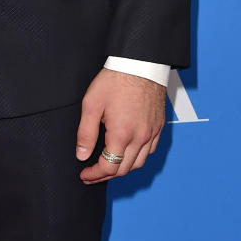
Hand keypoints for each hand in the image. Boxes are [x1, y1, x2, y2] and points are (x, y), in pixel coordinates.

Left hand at [76, 68, 165, 183]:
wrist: (140, 65)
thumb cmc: (115, 81)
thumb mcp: (92, 104)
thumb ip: (86, 133)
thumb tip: (82, 155)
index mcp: (122, 134)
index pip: (109, 167)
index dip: (94, 175)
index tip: (85, 175)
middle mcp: (140, 137)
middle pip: (124, 169)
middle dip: (106, 175)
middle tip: (92, 174)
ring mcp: (152, 133)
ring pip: (139, 163)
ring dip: (122, 169)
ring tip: (107, 167)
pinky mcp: (158, 127)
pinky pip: (149, 151)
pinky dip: (137, 158)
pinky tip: (127, 153)